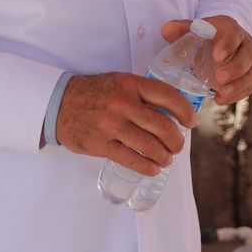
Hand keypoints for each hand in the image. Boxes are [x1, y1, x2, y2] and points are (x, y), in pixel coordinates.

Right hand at [55, 72, 197, 174]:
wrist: (59, 103)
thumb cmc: (95, 93)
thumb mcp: (120, 82)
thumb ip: (143, 92)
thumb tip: (172, 110)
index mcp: (130, 84)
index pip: (167, 96)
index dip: (184, 111)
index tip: (191, 122)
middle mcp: (123, 103)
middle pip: (162, 125)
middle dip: (176, 140)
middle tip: (178, 146)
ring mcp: (111, 125)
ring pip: (149, 145)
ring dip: (164, 155)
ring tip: (167, 159)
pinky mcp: (101, 144)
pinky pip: (131, 159)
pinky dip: (147, 166)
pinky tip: (153, 168)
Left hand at [160, 15, 251, 105]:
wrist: (214, 44)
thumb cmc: (202, 36)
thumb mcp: (190, 30)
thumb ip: (178, 29)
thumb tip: (167, 30)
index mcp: (230, 28)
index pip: (234, 34)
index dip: (228, 44)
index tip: (217, 56)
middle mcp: (245, 43)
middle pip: (248, 54)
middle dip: (235, 67)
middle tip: (219, 78)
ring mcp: (250, 60)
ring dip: (239, 84)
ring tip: (221, 92)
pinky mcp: (249, 76)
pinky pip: (249, 86)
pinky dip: (237, 95)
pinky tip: (220, 100)